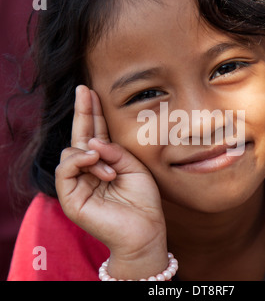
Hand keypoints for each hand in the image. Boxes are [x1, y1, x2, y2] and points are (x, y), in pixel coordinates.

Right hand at [55, 85, 167, 278]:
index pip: (95, 134)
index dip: (92, 113)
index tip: (91, 92)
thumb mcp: (134, 167)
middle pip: (80, 137)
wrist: (145, 229)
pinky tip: (92, 161)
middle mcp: (90, 170)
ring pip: (71, 152)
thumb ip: (114, 151)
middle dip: (82, 112)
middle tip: (83, 90)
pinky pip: (64, 170)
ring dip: (91, 153)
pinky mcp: (70, 198)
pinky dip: (78, 161)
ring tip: (110, 171)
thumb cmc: (143, 200)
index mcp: (106, 163)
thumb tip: (93, 142)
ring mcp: (78, 184)